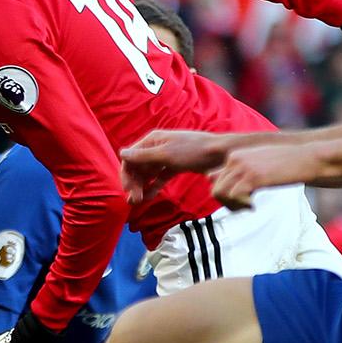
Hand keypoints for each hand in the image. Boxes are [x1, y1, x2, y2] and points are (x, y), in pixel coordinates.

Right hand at [121, 129, 237, 203]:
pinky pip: (160, 177)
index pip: (130, 158)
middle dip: (133, 184)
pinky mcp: (175, 165)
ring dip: (142, 186)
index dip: (127, 175)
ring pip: (148, 173)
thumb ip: (144, 156)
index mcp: (152, 140)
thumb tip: (122, 153)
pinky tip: (150, 197)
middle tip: (134, 201)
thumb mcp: (167, 155)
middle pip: (138, 167)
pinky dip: (154, 186)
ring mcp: (166, 156)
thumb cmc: (194, 151)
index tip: (129, 191)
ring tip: (139, 202)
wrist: (220, 153)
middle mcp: (156, 147)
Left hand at [210, 141, 315, 210]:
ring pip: (219, 193)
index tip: (243, 199)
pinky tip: (255, 206)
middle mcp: (235, 158)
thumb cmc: (287, 163)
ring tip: (249, 207)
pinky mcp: (252, 177)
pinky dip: (242, 206)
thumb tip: (221, 183)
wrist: (308, 158)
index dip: (226, 194)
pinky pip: (233, 197)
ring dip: (233, 206)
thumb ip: (242, 171)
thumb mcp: (260, 164)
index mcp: (235, 155)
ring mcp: (242, 167)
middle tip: (246, 207)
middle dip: (228, 203)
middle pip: (215, 188)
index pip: (213, 179)